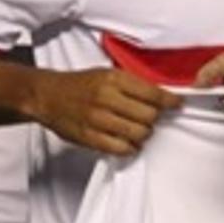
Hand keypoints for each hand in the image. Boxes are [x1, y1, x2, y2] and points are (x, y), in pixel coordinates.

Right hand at [30, 68, 180, 154]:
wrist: (47, 95)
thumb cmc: (79, 85)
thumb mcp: (107, 74)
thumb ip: (133, 84)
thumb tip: (162, 96)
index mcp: (113, 79)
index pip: (153, 94)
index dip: (170, 101)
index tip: (177, 104)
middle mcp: (106, 98)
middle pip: (149, 116)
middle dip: (154, 118)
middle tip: (149, 117)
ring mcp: (98, 119)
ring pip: (139, 133)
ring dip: (144, 134)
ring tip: (138, 130)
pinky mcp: (90, 137)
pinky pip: (121, 149)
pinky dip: (130, 148)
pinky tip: (127, 141)